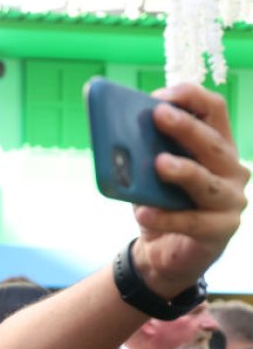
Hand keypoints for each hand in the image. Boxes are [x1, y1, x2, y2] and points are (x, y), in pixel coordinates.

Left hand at [136, 84, 248, 296]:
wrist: (163, 252)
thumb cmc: (160, 202)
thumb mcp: (149, 173)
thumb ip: (143, 153)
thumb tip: (118, 135)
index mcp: (217, 145)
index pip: (215, 110)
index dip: (189, 97)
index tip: (159, 96)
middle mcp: (232, 169)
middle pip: (212, 143)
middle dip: (185, 127)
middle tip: (158, 115)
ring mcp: (230, 201)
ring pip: (207, 182)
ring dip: (183, 170)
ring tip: (158, 163)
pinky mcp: (220, 231)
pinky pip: (191, 222)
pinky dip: (165, 217)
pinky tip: (143, 213)